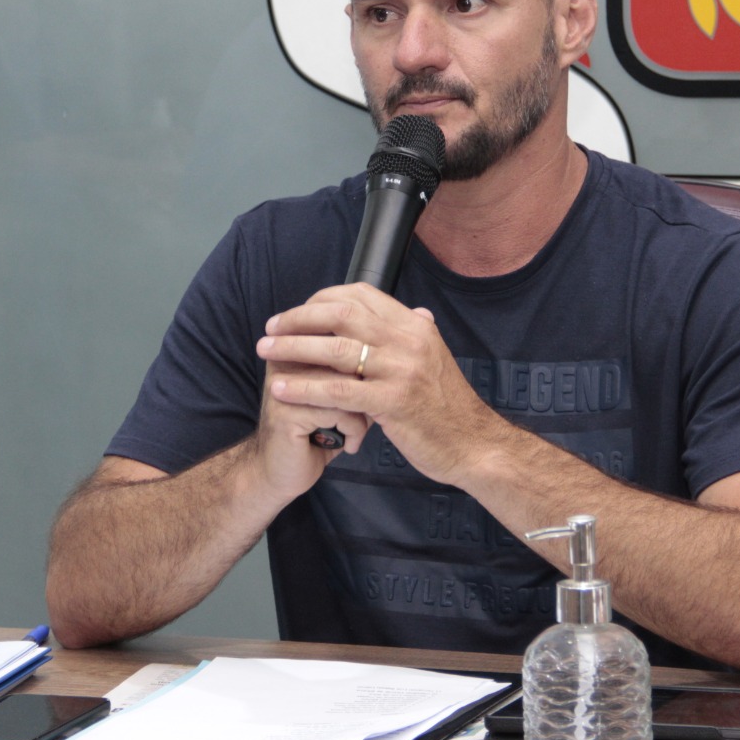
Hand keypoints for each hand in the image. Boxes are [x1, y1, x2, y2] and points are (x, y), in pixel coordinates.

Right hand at [243, 350, 372, 504]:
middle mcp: (285, 361)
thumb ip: (350, 374)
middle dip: (365, 393)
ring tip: (356, 432)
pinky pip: (339, 411)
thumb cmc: (314, 434)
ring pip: (347, 385)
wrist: (277, 472)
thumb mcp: (334, 398)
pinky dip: (353, 431)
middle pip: (348, 360)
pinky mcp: (287, 412)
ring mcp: (283, 385)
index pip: (344, 342)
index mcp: (296, 350)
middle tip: (366, 417)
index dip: (363, 373)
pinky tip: (348, 445)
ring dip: (361, 415)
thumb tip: (386, 359)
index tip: (364, 399)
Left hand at [255, 283, 502, 484]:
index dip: (322, 299)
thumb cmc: (448, 407)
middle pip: (341, 314)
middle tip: (271, 329)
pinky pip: (338, 390)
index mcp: (415, 326)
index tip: (297, 312)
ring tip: (265, 352)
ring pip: (335, 348)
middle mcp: (409, 340)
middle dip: (298, 319)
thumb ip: (419, 335)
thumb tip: (415, 312)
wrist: (473, 445)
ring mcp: (401, 370)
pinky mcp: (393, 402)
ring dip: (293, 348)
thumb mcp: (437, 359)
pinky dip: (305, 387)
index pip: (360, 294)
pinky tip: (281, 389)